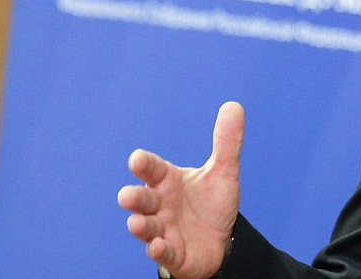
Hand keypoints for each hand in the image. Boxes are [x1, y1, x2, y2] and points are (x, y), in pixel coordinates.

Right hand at [119, 101, 243, 278]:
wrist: (221, 241)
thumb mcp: (223, 172)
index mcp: (168, 181)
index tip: (137, 159)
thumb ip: (226, 142)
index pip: (152, 170)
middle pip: (141, 199)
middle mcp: (160, 205)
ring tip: (136, 223)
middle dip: (133, 198)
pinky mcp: (172, 253)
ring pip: (146, 227)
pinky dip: (158, 250)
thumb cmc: (212, 204)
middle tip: (126, 196)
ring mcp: (163, 230)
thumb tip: (234, 105)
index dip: (144, 165)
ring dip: (140, 226)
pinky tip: (157, 246)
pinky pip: (162, 253)